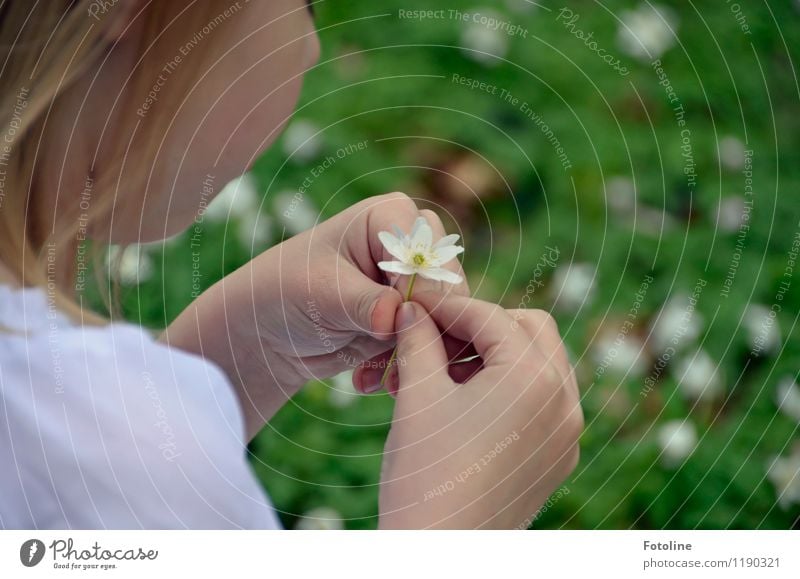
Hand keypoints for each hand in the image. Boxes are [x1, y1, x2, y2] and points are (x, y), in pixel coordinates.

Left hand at [164, 193, 468, 438]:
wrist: (270, 332)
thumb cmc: (286, 292)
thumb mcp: (323, 294)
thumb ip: (363, 303)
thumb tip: (393, 316)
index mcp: (392, 216)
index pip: (429, 254)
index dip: (424, 294)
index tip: (401, 327)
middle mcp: (412, 245)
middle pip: (449, 288)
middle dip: (426, 330)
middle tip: (401, 362)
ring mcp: (415, 283)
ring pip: (444, 322)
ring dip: (414, 355)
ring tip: (379, 379)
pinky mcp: (412, 318)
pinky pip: (429, 345)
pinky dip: (404, 367)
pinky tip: (368, 379)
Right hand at [378, 291, 582, 528]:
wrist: (438, 556)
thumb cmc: (425, 474)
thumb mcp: (416, 394)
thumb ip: (417, 338)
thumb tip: (412, 309)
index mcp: (532, 378)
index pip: (492, 316)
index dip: (448, 306)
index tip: (417, 305)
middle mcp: (563, 402)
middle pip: (530, 329)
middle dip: (483, 324)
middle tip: (438, 336)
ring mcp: (566, 435)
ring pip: (541, 364)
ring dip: (499, 354)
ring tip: (448, 370)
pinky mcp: (556, 459)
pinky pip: (544, 402)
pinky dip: (512, 387)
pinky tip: (468, 402)